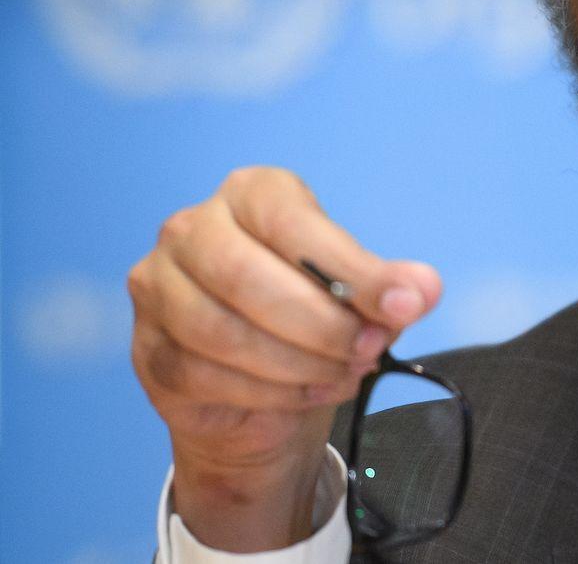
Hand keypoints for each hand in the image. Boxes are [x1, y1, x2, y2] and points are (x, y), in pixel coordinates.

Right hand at [128, 166, 441, 550]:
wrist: (263, 391)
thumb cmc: (312, 317)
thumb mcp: (359, 295)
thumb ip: (389, 288)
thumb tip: (422, 290)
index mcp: (252, 193)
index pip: (293, 223)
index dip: (352, 268)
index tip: (407, 305)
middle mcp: (193, 229)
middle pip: (248, 279)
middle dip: (323, 324)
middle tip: (373, 349)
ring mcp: (158, 288)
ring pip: (223, 334)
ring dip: (300, 363)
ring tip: (349, 371)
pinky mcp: (148, 349)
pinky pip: (208, 376)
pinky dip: (273, 393)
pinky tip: (313, 391)